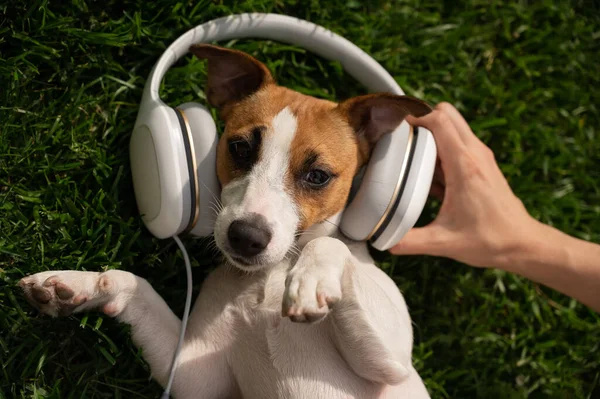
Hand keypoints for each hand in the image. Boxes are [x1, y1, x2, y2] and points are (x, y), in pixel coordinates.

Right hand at [390, 103, 541, 267]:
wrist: (522, 244)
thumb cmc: (489, 240)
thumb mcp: (444, 243)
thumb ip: (410, 241)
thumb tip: (383, 240)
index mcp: (465, 166)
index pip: (439, 120)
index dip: (415, 119)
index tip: (397, 132)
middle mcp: (476, 154)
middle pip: (447, 113)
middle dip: (424, 120)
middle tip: (405, 142)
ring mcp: (482, 157)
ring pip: (454, 125)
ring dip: (434, 133)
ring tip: (416, 159)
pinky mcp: (484, 164)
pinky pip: (460, 142)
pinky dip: (444, 147)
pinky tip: (434, 176)